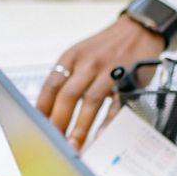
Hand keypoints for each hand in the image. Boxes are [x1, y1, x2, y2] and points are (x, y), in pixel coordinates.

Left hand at [38, 16, 163, 149]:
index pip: (51, 86)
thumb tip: (50, 109)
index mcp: (72, 57)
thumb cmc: (108, 47)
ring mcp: (109, 71)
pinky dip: (108, 122)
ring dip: (80, 127)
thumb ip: (68, 77)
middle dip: (58, 122)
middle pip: (67, 95)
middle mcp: (88, 63)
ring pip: (90, 101)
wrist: (139, 30)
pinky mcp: (129, 79)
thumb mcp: (82, 55)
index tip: (37, 127)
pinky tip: (100, 135)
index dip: (42, 108)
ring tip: (74, 146)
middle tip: (53, 142)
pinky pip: (117, 104)